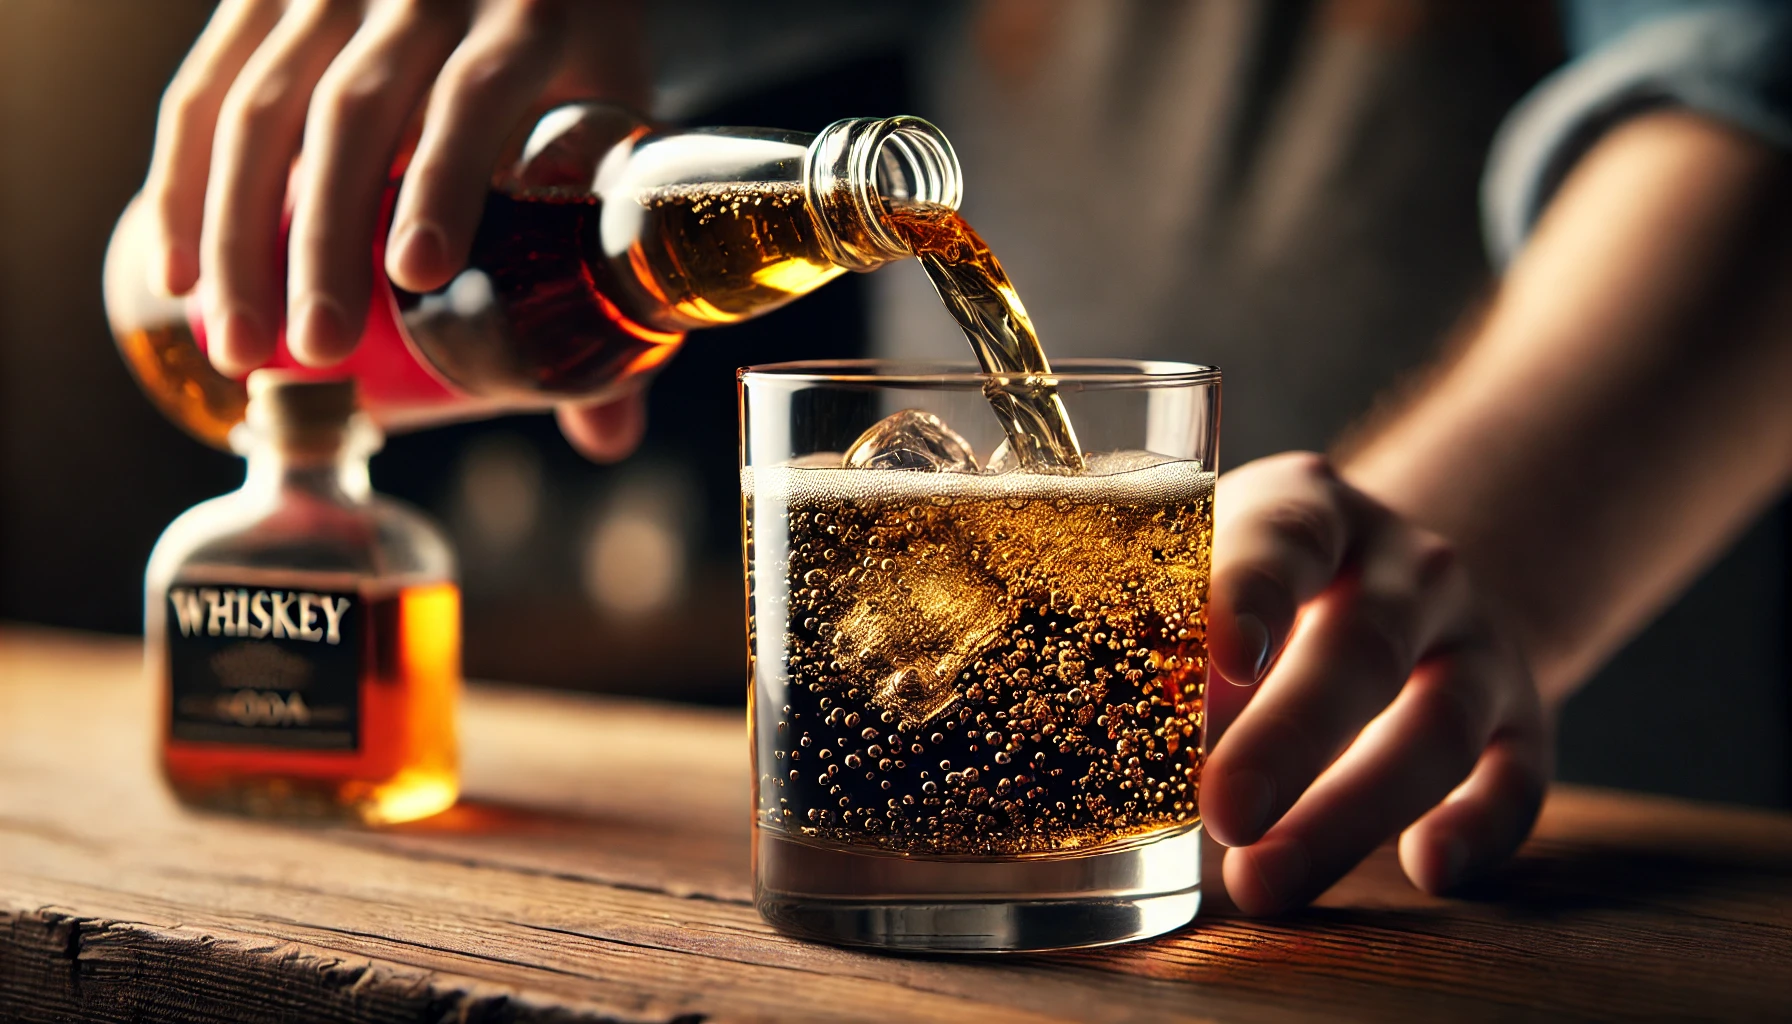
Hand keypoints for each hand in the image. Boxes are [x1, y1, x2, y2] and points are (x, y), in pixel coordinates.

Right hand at [141, 0, 647, 461]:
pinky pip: (206, 87)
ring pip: (265, 105)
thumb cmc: (569, 54)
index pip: (477, 94)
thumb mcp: (608, 122)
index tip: (418, 275)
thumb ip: (608, 268)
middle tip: (317, 352)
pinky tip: (177, 271)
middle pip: (356, 111)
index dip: (445, 181)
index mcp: (528, 17)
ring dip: (238, 230)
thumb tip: (607, 439)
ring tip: (241, 345)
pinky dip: (182, 180)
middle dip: (323, 239)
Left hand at [1199, 452, 1548, 913]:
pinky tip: (1428, 870)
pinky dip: (1482, 826)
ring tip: (1263, 882)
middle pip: (1361, 650)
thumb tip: (1079, 717)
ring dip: (1351, 811)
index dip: (1253, 594)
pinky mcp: (1523, 715)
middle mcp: (1404, 566)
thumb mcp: (1207, 560)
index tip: (1222, 659)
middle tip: (1223, 811)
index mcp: (1309, 510)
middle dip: (1289, 740)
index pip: (1284, 540)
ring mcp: (1473, 639)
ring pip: (1437, 726)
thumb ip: (1156, 622)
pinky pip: (1519, 775)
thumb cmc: (1258, 585)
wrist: (1399, 581)